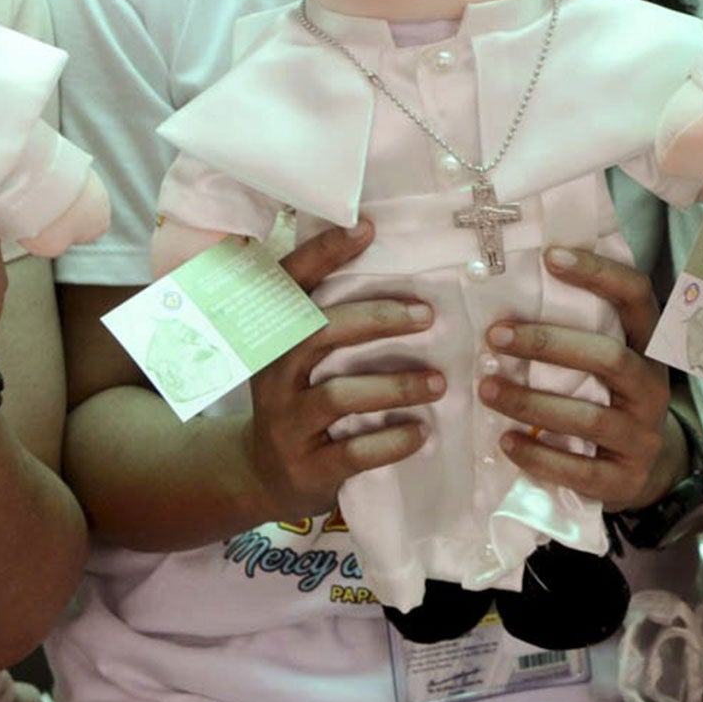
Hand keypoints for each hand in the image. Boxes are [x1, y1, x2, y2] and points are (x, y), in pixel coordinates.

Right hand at [242, 220, 444, 522]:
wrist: (263, 473)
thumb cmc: (299, 398)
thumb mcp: (299, 356)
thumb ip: (330, 317)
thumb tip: (391, 261)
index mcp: (275, 336)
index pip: (291, 283)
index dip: (324, 252)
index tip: (368, 227)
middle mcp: (274, 373)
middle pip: (319, 333)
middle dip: (377, 320)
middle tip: (428, 316)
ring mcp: (287, 421)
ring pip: (339, 394)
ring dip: (395, 386)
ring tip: (439, 383)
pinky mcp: (306, 466)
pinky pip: (352, 452)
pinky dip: (390, 442)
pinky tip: (420, 433)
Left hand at [478, 246, 674, 508]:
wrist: (644, 470)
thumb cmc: (607, 397)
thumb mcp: (605, 360)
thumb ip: (578, 327)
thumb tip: (509, 281)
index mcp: (648, 346)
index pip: (636, 296)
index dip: (599, 273)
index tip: (550, 255)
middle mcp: (653, 387)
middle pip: (610, 359)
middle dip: (548, 344)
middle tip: (495, 336)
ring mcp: (644, 436)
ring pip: (590, 417)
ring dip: (532, 402)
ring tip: (486, 389)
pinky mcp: (627, 479)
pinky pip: (583, 471)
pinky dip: (540, 457)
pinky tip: (505, 442)